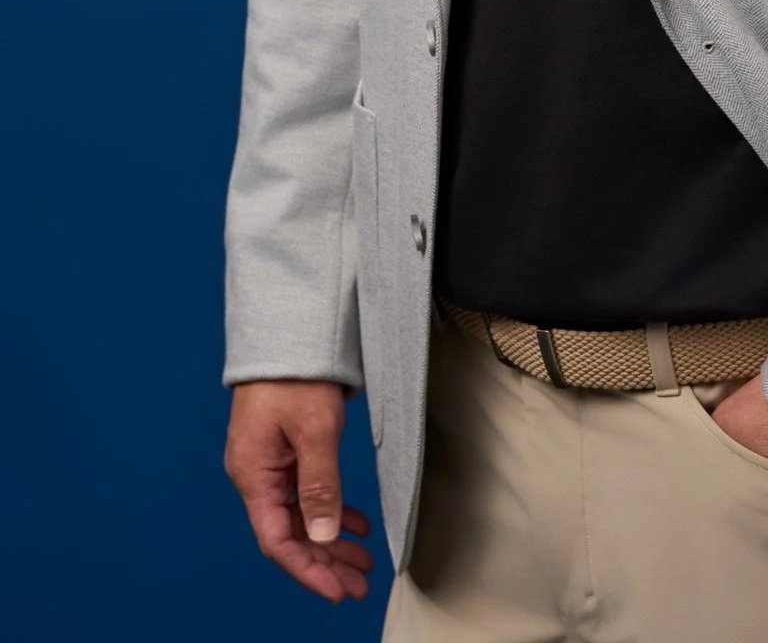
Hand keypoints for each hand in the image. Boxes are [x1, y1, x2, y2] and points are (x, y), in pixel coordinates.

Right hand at [225, 380, 374, 602]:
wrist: (288, 328)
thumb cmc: (296, 374)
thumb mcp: (314, 430)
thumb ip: (319, 484)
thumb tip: (323, 537)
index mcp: (254, 474)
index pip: (278, 540)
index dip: (308, 569)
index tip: (338, 589)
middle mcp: (257, 473)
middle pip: (290, 533)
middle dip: (325, 561)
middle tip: (359, 584)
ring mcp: (270, 461)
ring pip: (301, 515)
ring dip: (330, 539)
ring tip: (362, 561)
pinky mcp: (284, 448)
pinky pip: (305, 491)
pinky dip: (330, 509)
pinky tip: (354, 523)